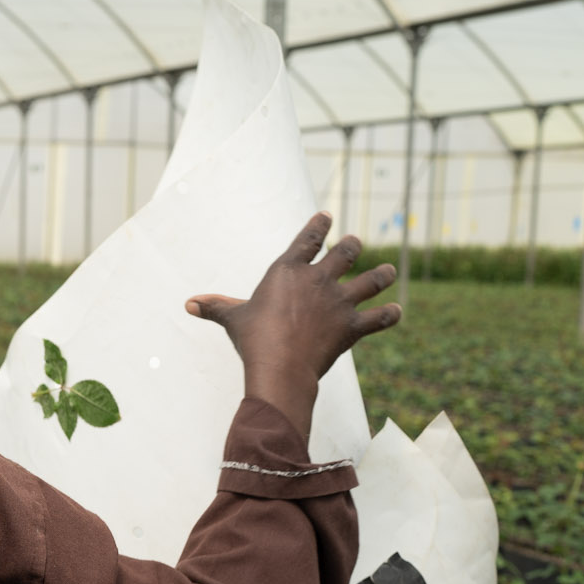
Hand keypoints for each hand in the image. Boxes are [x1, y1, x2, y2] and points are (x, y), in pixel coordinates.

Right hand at [184, 212, 399, 439]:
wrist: (279, 367)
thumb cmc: (253, 340)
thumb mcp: (233, 319)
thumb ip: (216, 307)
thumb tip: (189, 304)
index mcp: (288, 270)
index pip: (308, 238)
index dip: (319, 225)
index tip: (326, 217)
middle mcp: (318, 280)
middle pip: (347, 251)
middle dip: (352, 246)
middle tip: (354, 245)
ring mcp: (339, 302)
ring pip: (372, 279)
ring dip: (381, 275)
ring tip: (387, 271)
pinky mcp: (352, 326)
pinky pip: (379, 318)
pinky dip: (389, 315)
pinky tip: (394, 311)